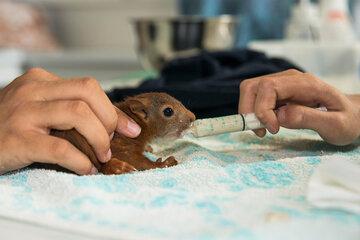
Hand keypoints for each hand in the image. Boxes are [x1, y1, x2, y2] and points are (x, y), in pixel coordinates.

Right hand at [0, 68, 140, 174]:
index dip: (113, 109)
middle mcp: (32, 91)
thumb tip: (112, 123)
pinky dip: (80, 161)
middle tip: (112, 143)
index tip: (129, 128)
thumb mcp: (39, 109)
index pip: (89, 87)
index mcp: (41, 81)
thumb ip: (68, 108)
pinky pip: (60, 148)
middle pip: (88, 94)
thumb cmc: (9, 127)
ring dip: (99, 139)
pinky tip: (85, 169)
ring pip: (78, 115)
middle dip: (109, 120)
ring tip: (102, 156)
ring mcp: (23, 113)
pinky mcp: (17, 139)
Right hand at [239, 69, 359, 145]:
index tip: (273, 129)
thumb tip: (280, 116)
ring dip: (249, 111)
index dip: (262, 109)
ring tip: (263, 129)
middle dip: (249, 110)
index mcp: (304, 84)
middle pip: (253, 86)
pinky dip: (254, 113)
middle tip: (261, 132)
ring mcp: (282, 84)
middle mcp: (289, 79)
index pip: (269, 87)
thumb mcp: (336, 125)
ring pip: (250, 90)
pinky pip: (256, 98)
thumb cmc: (347, 121)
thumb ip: (310, 118)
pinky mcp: (277, 92)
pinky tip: (268, 124)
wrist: (352, 114)